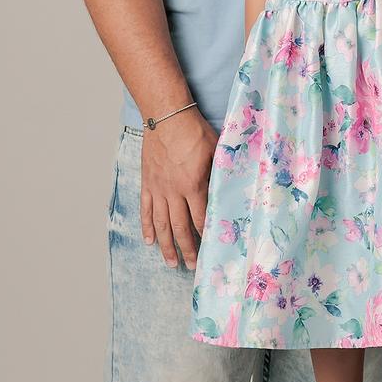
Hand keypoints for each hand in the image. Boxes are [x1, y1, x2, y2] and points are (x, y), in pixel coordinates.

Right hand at [140, 107, 218, 267]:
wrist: (166, 115)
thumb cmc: (194, 131)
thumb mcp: (217, 151)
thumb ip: (222, 173)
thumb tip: (236, 188)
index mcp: (193, 186)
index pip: (201, 219)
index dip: (206, 237)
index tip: (211, 251)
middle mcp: (174, 192)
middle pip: (180, 228)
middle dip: (187, 249)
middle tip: (192, 266)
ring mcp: (158, 189)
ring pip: (161, 224)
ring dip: (166, 245)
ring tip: (170, 262)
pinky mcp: (147, 183)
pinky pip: (146, 210)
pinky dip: (147, 227)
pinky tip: (150, 241)